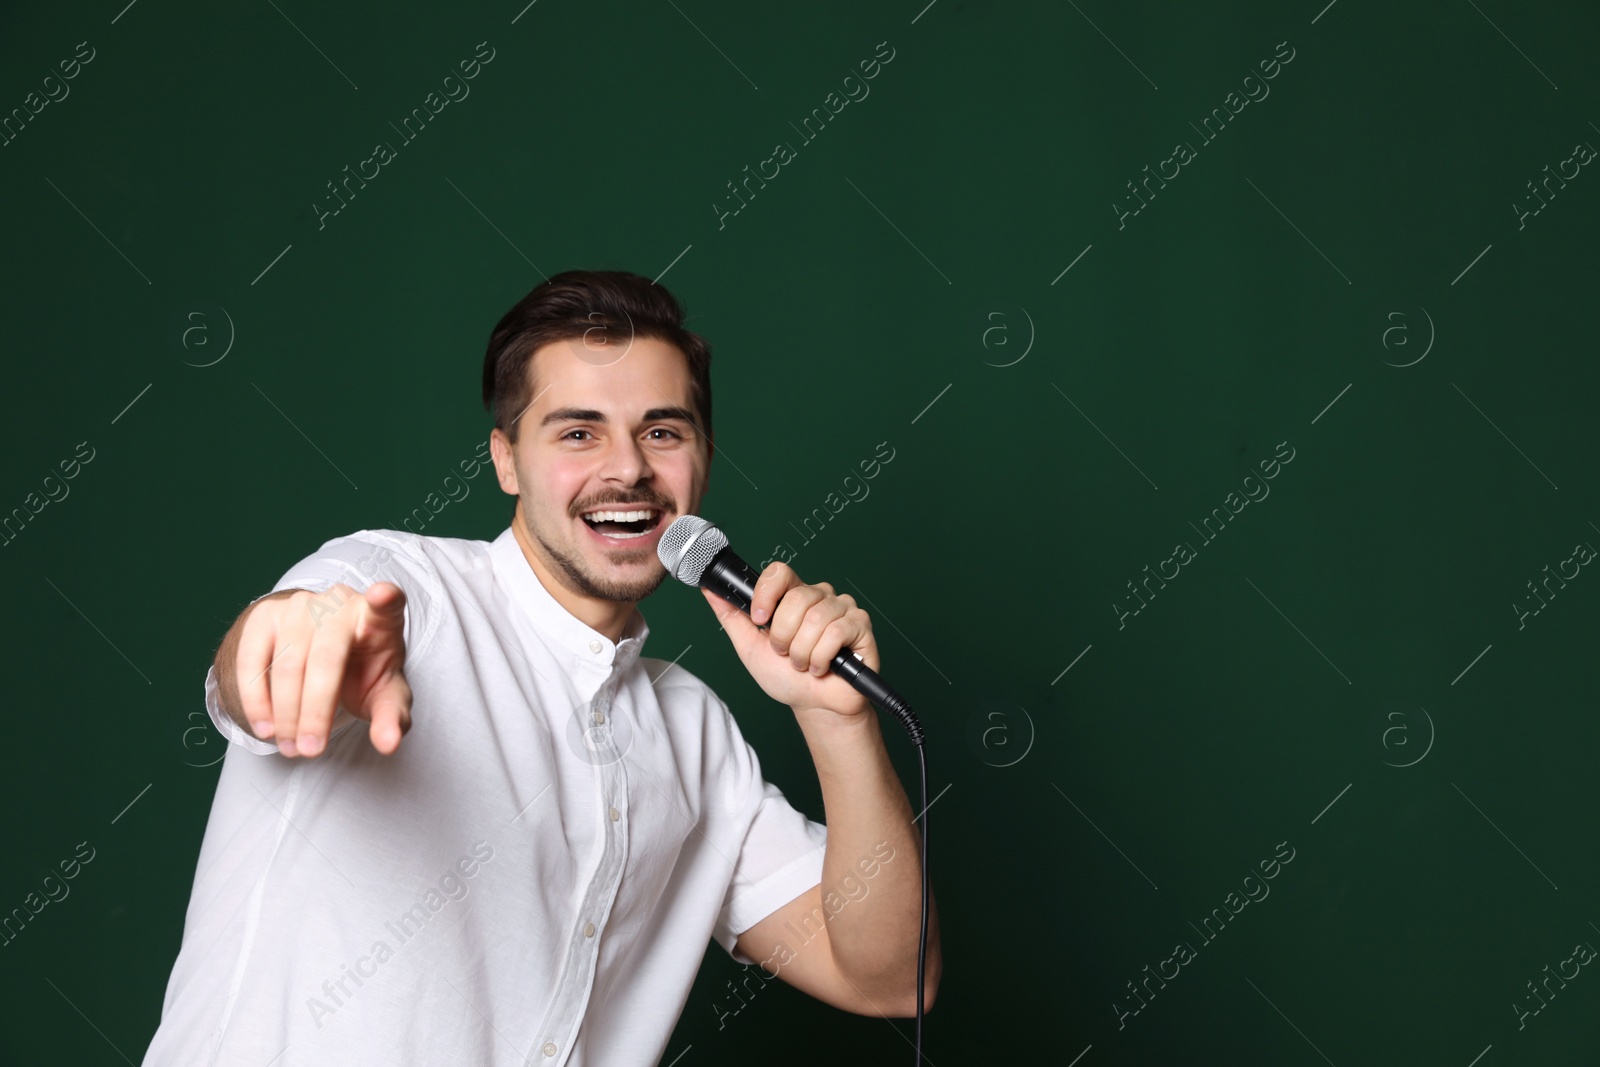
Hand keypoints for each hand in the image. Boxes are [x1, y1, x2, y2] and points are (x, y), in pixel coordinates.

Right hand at [236, 582, 412, 756]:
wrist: (326, 654)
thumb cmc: (365, 672)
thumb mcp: (385, 695)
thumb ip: (392, 717)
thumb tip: (388, 744)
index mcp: (379, 617)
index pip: (388, 602)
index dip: (385, 598)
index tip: (383, 595)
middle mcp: (339, 603)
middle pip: (327, 656)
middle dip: (316, 710)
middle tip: (311, 750)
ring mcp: (300, 605)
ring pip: (287, 662)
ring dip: (285, 713)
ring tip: (291, 747)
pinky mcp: (265, 615)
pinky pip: (251, 659)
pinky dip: (256, 699)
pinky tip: (266, 727)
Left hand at [702, 562, 878, 722]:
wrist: (815, 706)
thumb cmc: (787, 678)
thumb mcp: (750, 648)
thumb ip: (732, 617)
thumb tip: (710, 591)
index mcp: (792, 597)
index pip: (780, 572)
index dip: (767, 594)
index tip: (760, 621)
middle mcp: (818, 597)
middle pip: (796, 598)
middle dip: (784, 637)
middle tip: (786, 654)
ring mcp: (841, 608)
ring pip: (816, 618)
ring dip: (803, 652)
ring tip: (805, 664)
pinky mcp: (860, 624)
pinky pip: (836, 632)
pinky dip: (822, 657)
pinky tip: (824, 666)